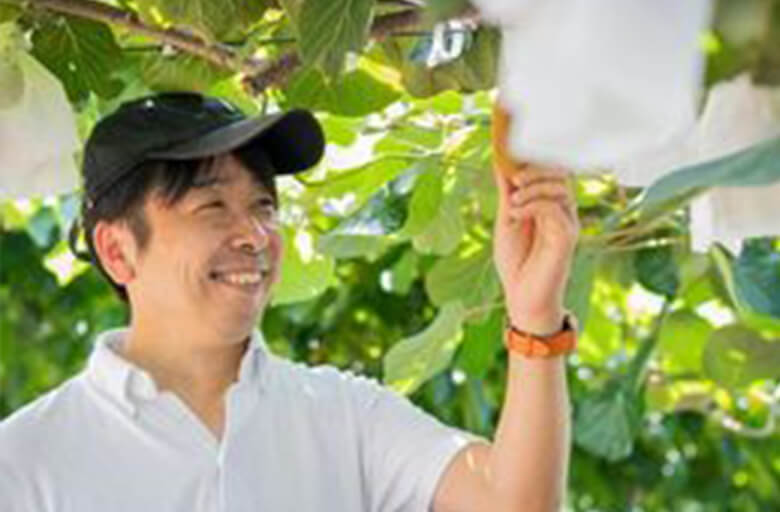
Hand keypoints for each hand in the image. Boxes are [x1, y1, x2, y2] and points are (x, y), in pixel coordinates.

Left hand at [492, 102, 579, 334]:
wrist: (522, 298)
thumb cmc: (517, 262)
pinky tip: (517, 215)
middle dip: (536, 169)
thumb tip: (501, 159)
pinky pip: (556, 207)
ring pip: (559, 186)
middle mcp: (564, 209)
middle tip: (515, 182)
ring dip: (531, 189)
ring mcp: (568, 222)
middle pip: (560, 171)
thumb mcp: (507, 218)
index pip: (553, 167)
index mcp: (550, 203)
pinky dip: (532, 205)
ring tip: (513, 204)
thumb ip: (508, 191)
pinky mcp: (567, 237)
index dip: (539, 149)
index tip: (515, 132)